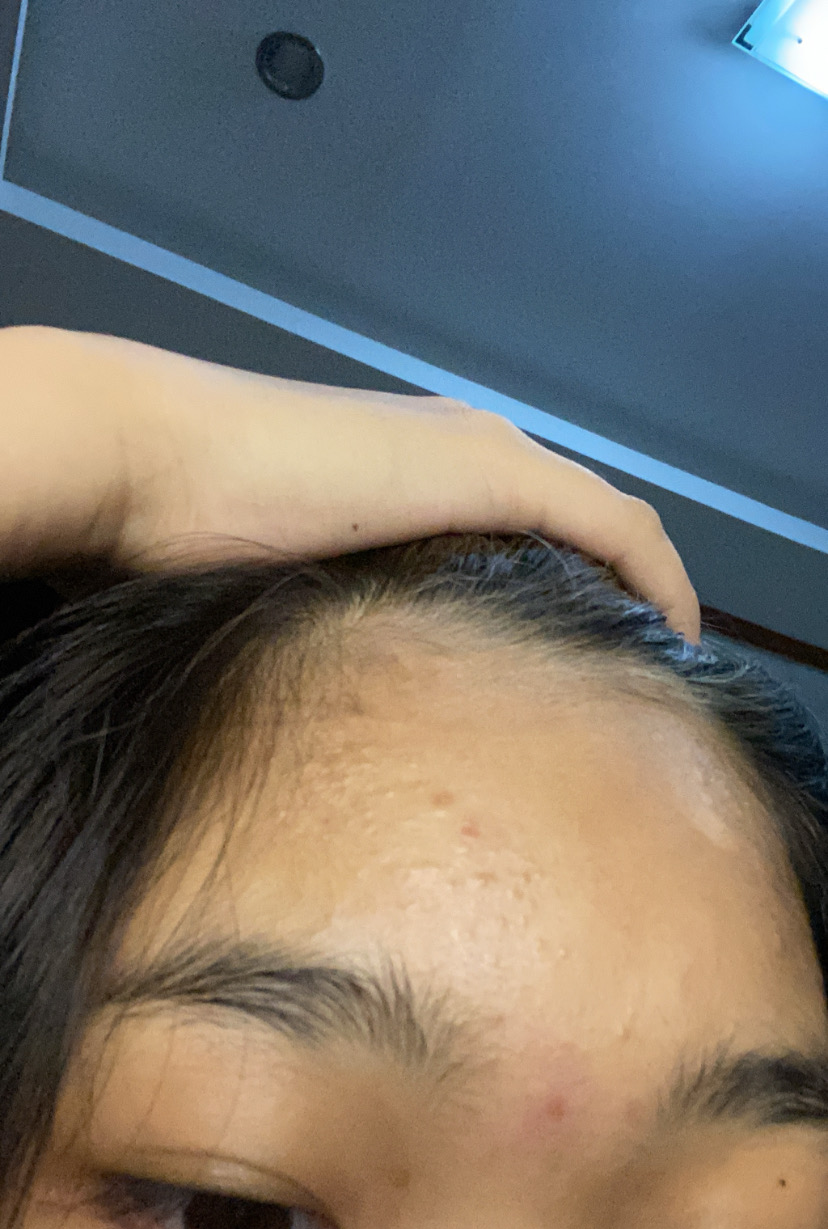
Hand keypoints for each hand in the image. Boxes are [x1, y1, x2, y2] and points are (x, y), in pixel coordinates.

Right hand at [0, 326, 699, 640]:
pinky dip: (655, 576)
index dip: (576, 577)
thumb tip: (357, 668)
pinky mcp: (491, 474)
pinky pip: (614, 528)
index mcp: (416, 460)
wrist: (147, 459)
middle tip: (631, 667)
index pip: (528, 516)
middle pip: (577, 514)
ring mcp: (481, 451)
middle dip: (615, 586)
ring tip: (655, 660)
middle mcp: (463, 442)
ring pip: (602, 517)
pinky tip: (674, 634)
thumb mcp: (285, 569)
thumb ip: (341, 595)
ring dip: (639, 584)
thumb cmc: (191, 520)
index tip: (589, 651)